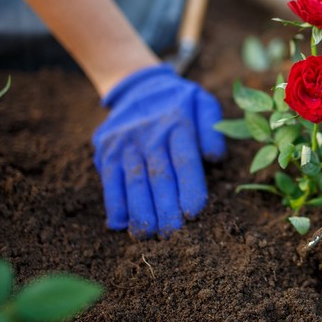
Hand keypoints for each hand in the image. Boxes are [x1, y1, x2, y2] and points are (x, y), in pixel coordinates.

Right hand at [92, 64, 225, 237]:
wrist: (138, 85)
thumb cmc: (180, 102)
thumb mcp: (203, 102)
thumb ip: (212, 128)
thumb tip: (215, 158)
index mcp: (178, 123)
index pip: (184, 160)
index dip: (189, 188)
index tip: (193, 213)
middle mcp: (150, 134)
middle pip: (159, 176)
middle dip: (165, 208)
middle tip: (172, 234)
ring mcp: (126, 143)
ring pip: (133, 181)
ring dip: (139, 212)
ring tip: (148, 235)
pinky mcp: (106, 151)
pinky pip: (109, 181)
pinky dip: (114, 204)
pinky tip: (121, 225)